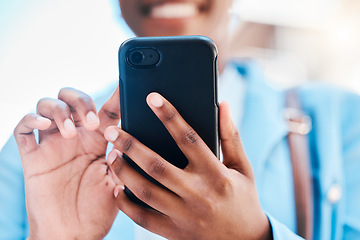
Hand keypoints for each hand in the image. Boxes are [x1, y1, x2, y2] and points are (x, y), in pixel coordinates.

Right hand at [14, 87, 120, 239]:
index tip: (123, 85)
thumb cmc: (97, 212)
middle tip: (92, 122)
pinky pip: (24, 128)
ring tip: (71, 132)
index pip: (106, 110)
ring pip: (47, 105)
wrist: (72, 235)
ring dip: (59, 110)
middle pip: (72, 98)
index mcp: (97, 142)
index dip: (114, 96)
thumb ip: (122, 160)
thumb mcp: (117, 183)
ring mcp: (52, 145)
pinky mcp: (33, 156)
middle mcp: (75, 138)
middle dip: (81, 101)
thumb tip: (128, 137)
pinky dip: (31, 119)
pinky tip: (45, 125)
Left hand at [105, 92, 271, 239]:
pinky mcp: (174, 232)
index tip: (152, 98)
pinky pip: (143, 218)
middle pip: (157, 165)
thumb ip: (231, 136)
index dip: (170, 116)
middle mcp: (197, 194)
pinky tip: (117, 188)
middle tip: (111, 130)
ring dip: (124, 172)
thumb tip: (222, 105)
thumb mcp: (242, 167)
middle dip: (131, 145)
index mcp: (215, 174)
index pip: (189, 139)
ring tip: (112, 155)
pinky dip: (126, 203)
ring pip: (145, 191)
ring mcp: (183, 215)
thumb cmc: (244, 199)